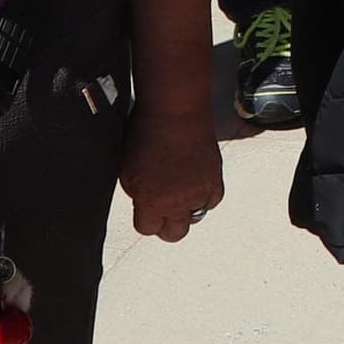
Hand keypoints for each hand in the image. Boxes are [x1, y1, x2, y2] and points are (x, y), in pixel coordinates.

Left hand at [120, 106, 224, 243]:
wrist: (176, 109)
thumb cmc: (147, 132)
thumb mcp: (127, 168)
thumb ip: (136, 193)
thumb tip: (144, 202)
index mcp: (151, 201)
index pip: (147, 229)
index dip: (144, 218)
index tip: (145, 208)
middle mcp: (178, 202)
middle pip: (174, 234)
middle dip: (166, 224)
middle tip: (162, 209)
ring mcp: (199, 192)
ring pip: (194, 217)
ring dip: (186, 208)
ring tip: (179, 189)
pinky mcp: (216, 179)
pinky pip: (211, 201)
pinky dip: (204, 196)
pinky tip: (195, 182)